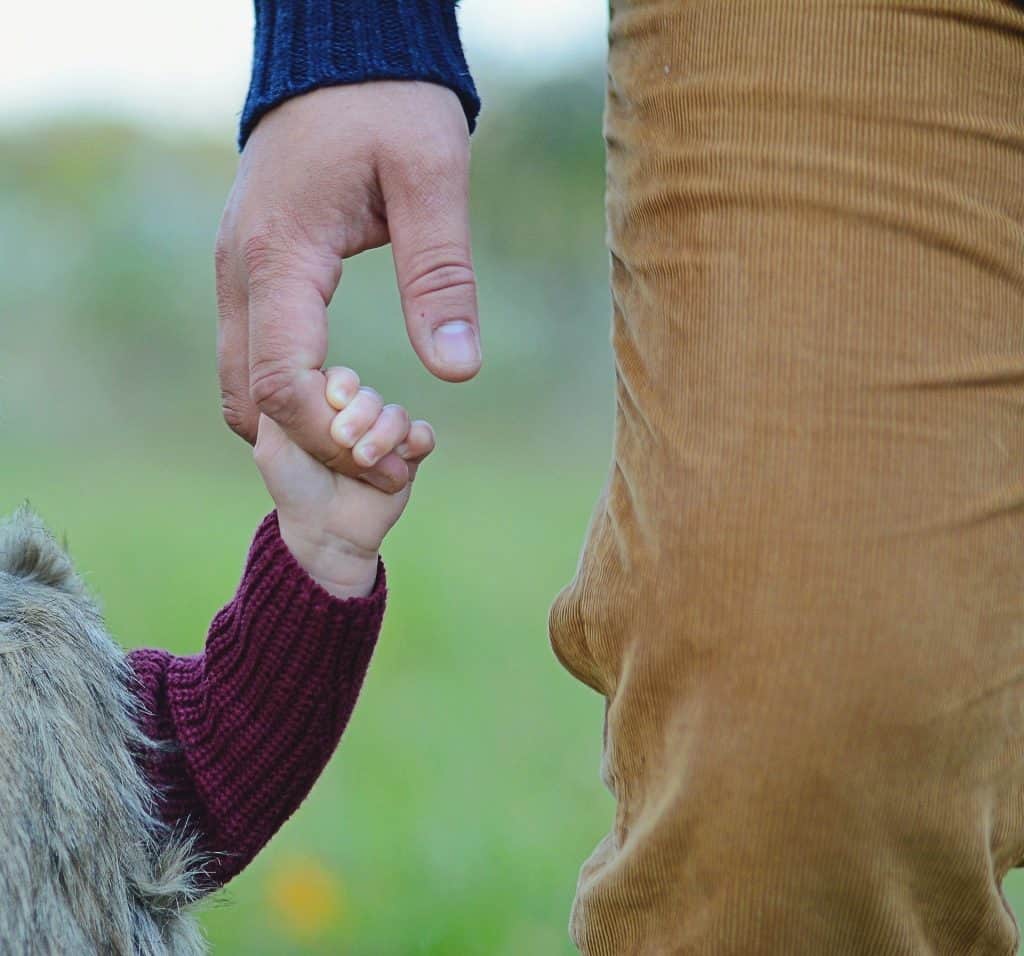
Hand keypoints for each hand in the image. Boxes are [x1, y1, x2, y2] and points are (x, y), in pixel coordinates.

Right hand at [216, 82, 479, 494]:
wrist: (341, 56)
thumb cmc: (389, 106)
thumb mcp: (431, 179)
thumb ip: (440, 276)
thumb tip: (457, 369)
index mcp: (279, 257)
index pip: (283, 382)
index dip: (332, 438)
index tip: (392, 460)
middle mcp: (238, 273)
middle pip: (250, 399)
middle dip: (312, 447)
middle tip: (384, 462)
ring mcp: (234, 274)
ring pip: (241, 385)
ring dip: (296, 426)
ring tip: (369, 436)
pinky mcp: (248, 274)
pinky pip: (251, 357)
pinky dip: (287, 397)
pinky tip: (344, 401)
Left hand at [254, 366, 434, 598]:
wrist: (325, 534)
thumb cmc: (294, 488)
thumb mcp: (272, 445)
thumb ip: (279, 405)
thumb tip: (301, 371)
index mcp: (325, 409)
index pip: (341, 378)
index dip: (341, 386)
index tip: (334, 402)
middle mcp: (357, 418)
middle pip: (370, 395)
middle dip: (360, 415)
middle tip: (344, 441)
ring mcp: (384, 438)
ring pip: (397, 415)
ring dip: (383, 434)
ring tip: (364, 460)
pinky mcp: (409, 459)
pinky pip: (423, 435)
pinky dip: (416, 440)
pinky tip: (402, 457)